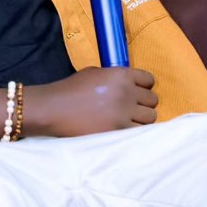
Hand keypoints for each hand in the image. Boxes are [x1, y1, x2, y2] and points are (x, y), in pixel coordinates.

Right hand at [27, 66, 157, 137]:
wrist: (54, 109)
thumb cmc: (71, 89)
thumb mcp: (95, 73)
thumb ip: (115, 78)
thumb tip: (130, 84)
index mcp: (121, 75)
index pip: (149, 80)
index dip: (144, 86)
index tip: (137, 93)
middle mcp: (127, 92)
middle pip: (152, 100)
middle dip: (143, 104)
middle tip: (131, 109)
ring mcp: (124, 113)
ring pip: (150, 118)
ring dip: (141, 120)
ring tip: (128, 121)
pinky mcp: (118, 131)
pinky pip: (139, 133)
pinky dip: (134, 132)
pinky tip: (123, 130)